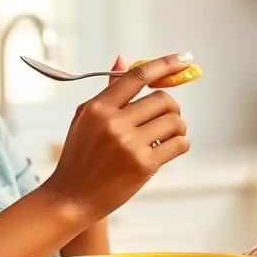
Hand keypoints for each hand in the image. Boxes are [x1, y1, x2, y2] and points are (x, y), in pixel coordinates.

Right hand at [42, 53, 193, 223]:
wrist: (71, 197)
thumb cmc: (80, 156)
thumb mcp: (86, 118)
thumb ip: (109, 91)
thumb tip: (123, 58)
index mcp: (98, 108)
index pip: (138, 76)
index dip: (165, 64)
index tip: (185, 58)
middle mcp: (114, 123)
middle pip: (163, 99)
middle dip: (171, 107)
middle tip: (165, 117)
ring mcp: (129, 145)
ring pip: (175, 121)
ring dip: (178, 127)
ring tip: (166, 136)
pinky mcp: (143, 166)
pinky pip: (179, 144)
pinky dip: (180, 144)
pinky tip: (169, 149)